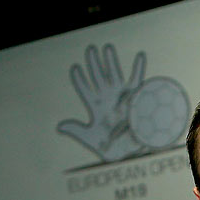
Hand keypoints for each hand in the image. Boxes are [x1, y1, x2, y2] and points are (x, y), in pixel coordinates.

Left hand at [56, 44, 147, 162]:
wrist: (131, 152)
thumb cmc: (111, 148)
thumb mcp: (91, 139)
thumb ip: (76, 131)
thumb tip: (59, 126)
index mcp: (95, 107)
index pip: (85, 90)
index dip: (79, 80)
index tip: (75, 68)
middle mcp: (107, 98)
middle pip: (98, 77)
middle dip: (94, 63)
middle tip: (90, 49)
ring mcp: (121, 96)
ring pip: (114, 75)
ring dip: (111, 62)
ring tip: (107, 47)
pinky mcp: (135, 98)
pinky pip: (137, 81)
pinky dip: (139, 68)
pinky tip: (140, 55)